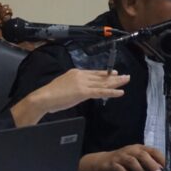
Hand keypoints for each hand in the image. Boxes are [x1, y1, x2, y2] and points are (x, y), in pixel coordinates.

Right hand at [12, 69, 129, 125]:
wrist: (44, 97)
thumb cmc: (50, 95)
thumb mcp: (63, 85)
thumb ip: (73, 86)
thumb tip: (78, 90)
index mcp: (75, 73)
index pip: (93, 73)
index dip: (105, 74)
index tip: (114, 73)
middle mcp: (80, 75)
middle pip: (101, 76)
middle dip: (114, 77)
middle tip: (125, 76)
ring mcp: (82, 83)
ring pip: (103, 82)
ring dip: (116, 82)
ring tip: (126, 81)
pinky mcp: (83, 92)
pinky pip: (101, 91)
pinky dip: (111, 92)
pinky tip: (119, 92)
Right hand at [78, 144, 165, 170]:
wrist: (102, 162)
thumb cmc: (124, 163)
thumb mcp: (137, 161)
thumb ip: (148, 165)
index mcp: (139, 148)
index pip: (153, 151)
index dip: (161, 159)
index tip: (168, 169)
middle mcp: (131, 150)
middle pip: (143, 155)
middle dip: (152, 165)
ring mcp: (121, 156)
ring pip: (132, 161)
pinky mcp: (112, 164)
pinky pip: (121, 169)